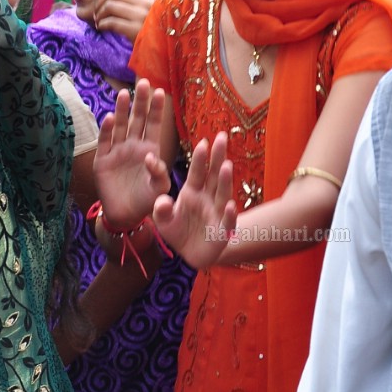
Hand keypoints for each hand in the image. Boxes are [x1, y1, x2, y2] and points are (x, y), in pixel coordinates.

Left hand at [78, 0, 155, 41]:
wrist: (158, 48)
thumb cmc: (144, 30)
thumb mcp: (140, 11)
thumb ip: (124, 0)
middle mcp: (144, 2)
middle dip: (98, 2)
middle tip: (95, 13)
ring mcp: (141, 15)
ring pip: (110, 5)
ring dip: (99, 14)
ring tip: (98, 21)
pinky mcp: (136, 30)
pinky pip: (112, 22)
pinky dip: (102, 24)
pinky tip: (102, 28)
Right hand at [92, 79, 169, 227]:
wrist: (124, 215)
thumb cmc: (145, 201)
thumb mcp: (159, 188)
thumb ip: (159, 173)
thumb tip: (151, 156)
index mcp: (149, 149)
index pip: (153, 125)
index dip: (156, 109)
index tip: (161, 92)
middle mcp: (133, 146)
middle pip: (137, 119)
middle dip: (140, 102)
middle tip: (143, 83)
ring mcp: (117, 151)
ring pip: (120, 126)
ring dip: (122, 110)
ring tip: (124, 94)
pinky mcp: (102, 160)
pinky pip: (105, 142)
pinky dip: (107, 130)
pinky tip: (110, 118)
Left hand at [152, 131, 235, 268]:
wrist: (190, 253)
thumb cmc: (178, 230)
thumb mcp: (163, 221)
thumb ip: (161, 210)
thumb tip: (162, 202)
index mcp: (193, 192)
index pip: (197, 172)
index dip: (200, 159)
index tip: (203, 142)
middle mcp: (208, 199)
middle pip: (213, 176)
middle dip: (218, 157)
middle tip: (222, 137)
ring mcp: (217, 214)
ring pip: (222, 195)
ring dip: (224, 181)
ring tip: (225, 166)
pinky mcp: (222, 232)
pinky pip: (226, 223)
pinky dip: (229, 215)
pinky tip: (230, 206)